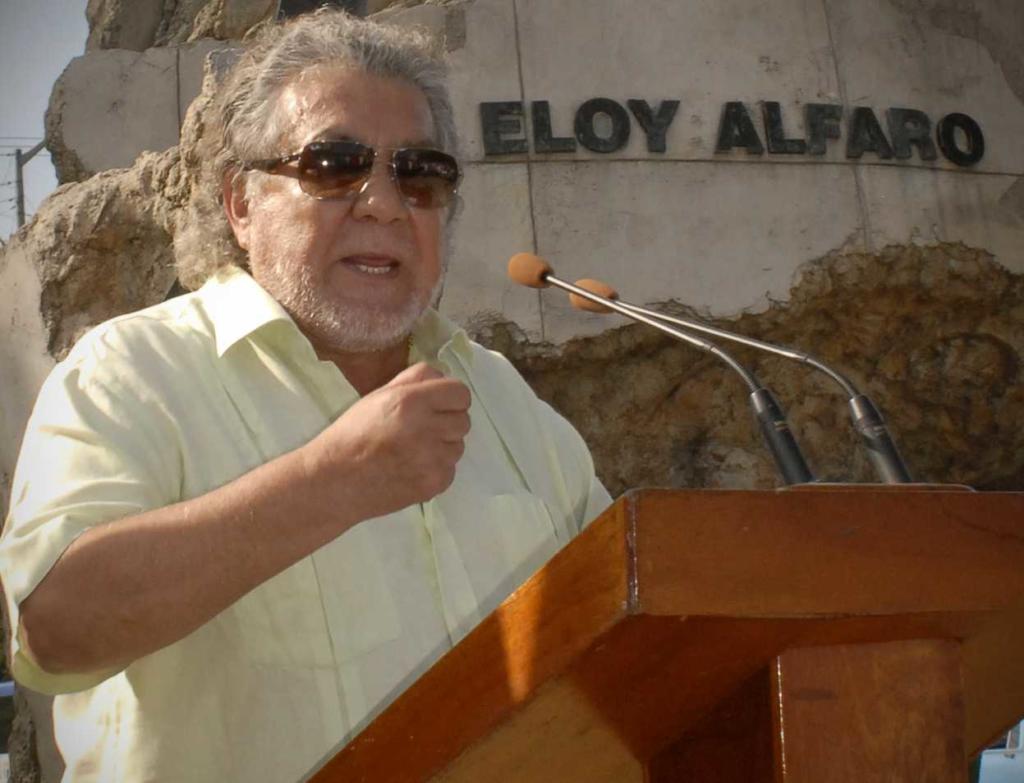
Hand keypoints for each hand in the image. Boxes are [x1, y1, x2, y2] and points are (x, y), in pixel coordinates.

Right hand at [302, 362, 471, 520]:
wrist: (336, 481)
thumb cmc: (353, 433)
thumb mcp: (378, 395)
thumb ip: (414, 379)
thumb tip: (442, 377)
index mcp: (411, 401)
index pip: (461, 393)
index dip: (450, 397)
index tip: (438, 404)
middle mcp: (427, 429)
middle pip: (464, 420)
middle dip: (447, 421)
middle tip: (422, 428)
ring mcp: (433, 460)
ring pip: (459, 446)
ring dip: (443, 445)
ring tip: (415, 449)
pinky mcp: (434, 484)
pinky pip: (450, 469)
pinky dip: (436, 468)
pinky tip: (412, 468)